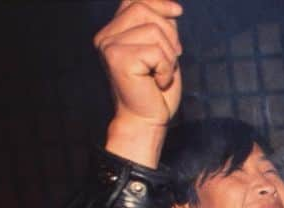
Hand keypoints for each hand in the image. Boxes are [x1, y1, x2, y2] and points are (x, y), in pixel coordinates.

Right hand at [96, 0, 184, 166]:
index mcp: (114, 31)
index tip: (178, 12)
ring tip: (161, 72)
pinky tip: (158, 81)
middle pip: (144, 9)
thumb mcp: (162, 50)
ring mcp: (108, 46)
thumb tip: (173, 7)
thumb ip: (160, 26)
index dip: (158, 2)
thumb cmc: (156, 88)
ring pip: (153, 30)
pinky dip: (166, 68)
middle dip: (169, 33)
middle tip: (171, 58)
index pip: (134, 0)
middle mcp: (105, 36)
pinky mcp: (117, 58)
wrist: (147, 119)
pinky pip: (156, 51)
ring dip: (169, 54)